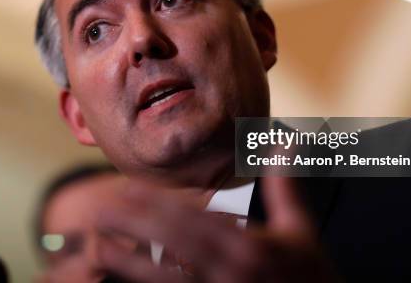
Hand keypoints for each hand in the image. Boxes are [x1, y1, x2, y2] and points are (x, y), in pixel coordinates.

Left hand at [95, 177, 338, 281]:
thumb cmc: (312, 275)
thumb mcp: (301, 229)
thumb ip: (285, 185)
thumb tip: (284, 141)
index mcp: (251, 246)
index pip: (195, 218)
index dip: (159, 203)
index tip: (129, 187)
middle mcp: (230, 272)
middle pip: (173, 244)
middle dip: (135, 223)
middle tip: (99, 206)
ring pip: (166, 280)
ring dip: (129, 263)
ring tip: (98, 245)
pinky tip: (123, 279)